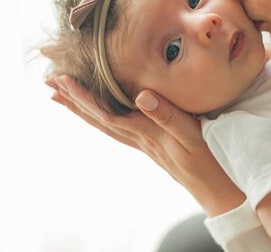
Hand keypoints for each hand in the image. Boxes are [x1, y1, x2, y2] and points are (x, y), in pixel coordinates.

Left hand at [47, 75, 245, 215]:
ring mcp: (146, 143)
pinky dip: (106, 117)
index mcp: (145, 132)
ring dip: (86, 110)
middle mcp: (140, 138)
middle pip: (99, 118)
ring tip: (65, 98)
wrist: (219, 189)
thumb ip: (167, 115)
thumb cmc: (210, 161)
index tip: (62, 82)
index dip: (83, 98)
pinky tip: (105, 114)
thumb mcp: (192, 134)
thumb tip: (141, 96)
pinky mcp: (154, 144)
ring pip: (108, 124)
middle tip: (51, 86)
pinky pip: (121, 128)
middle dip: (74, 102)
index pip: (106, 113)